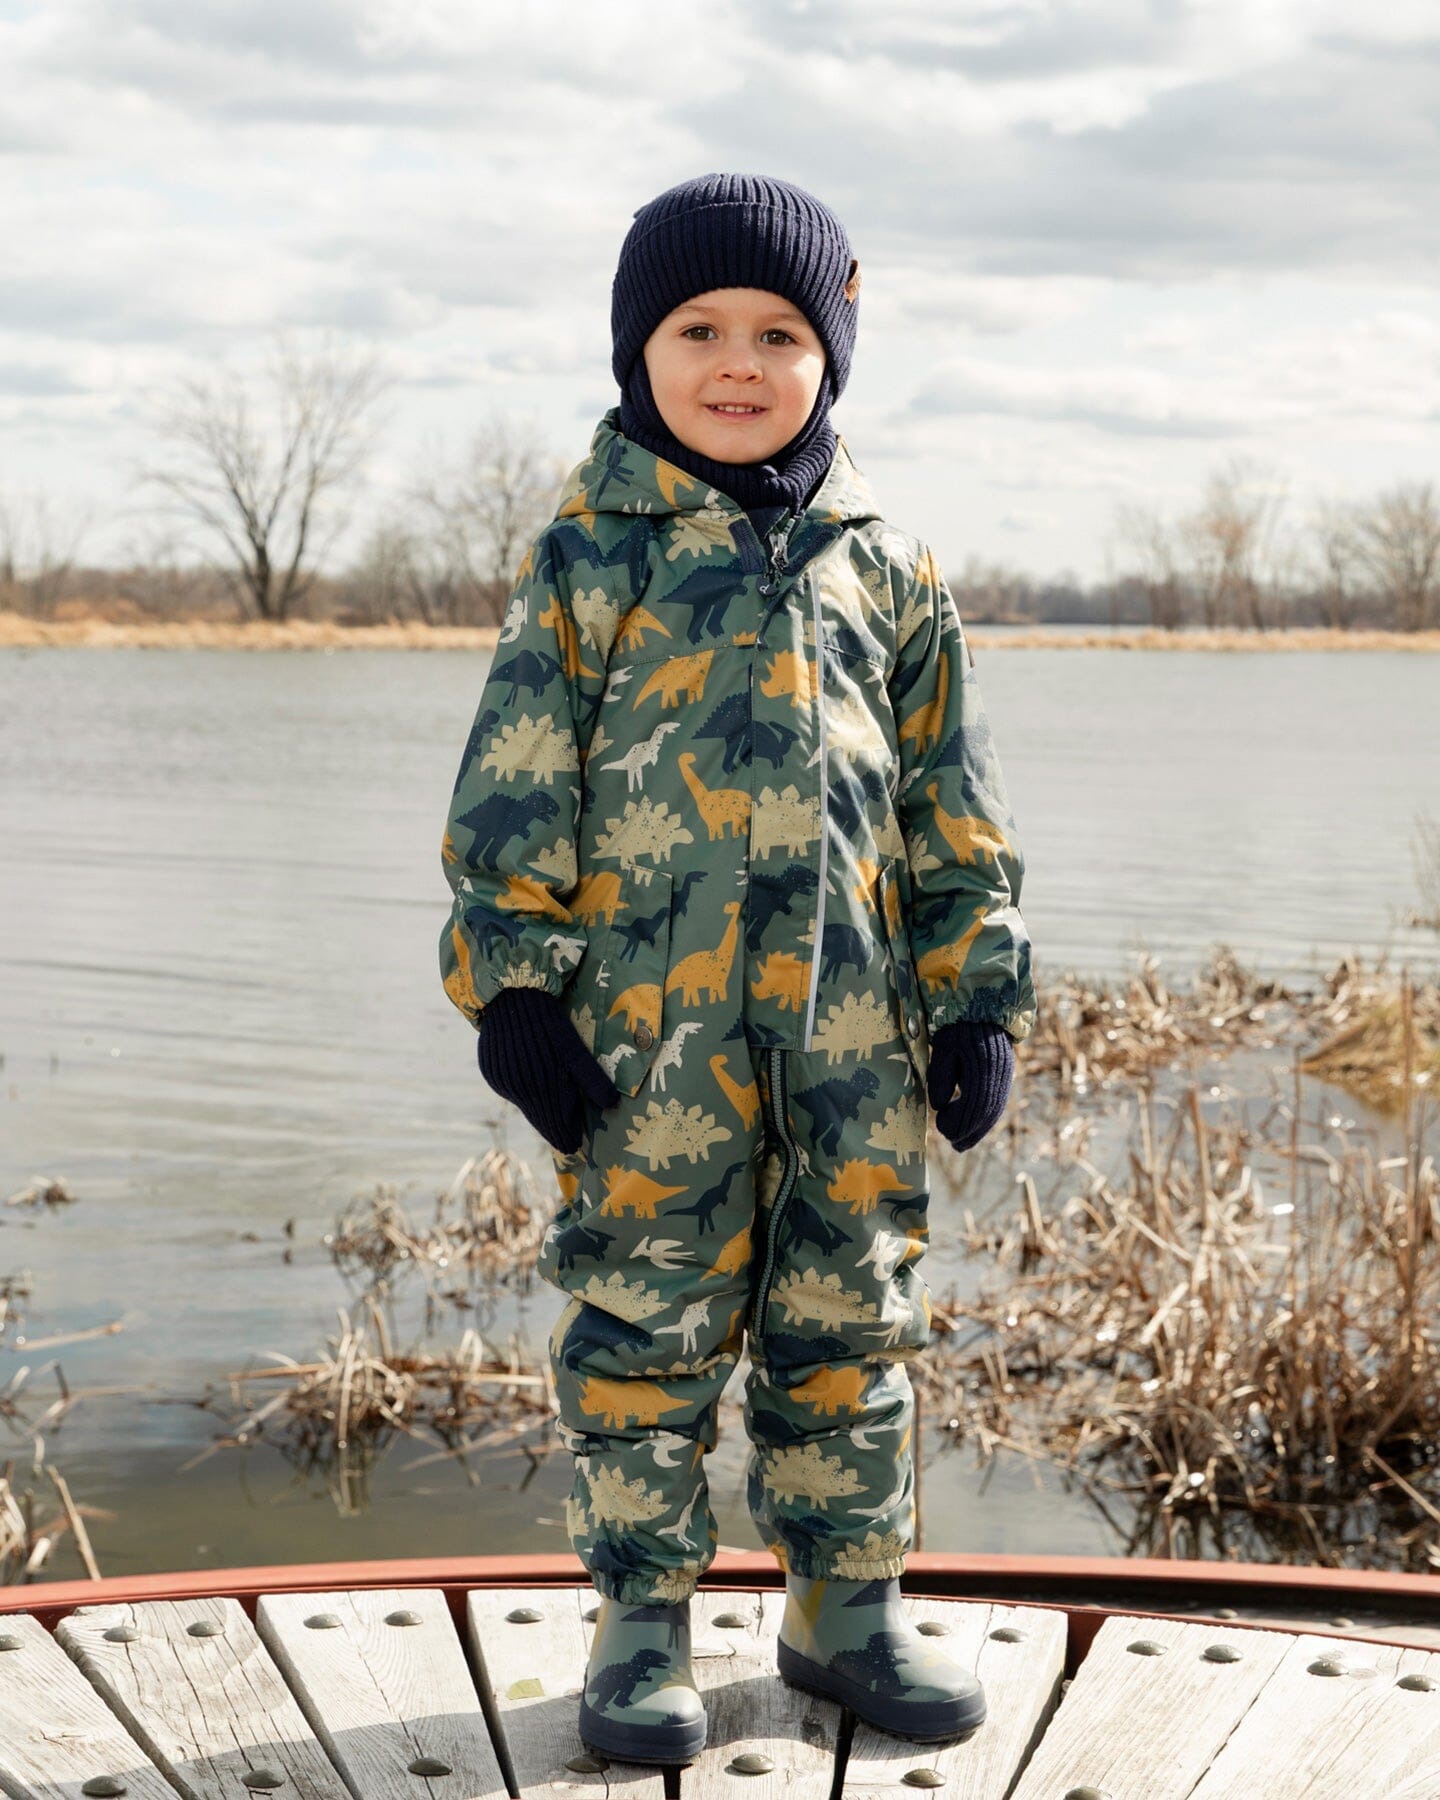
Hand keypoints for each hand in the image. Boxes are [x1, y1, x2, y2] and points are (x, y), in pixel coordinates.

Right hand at [476, 986, 621, 1153]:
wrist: (511, 998)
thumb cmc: (550, 1023)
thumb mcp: (574, 1050)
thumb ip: (591, 1079)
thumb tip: (612, 1104)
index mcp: (543, 1089)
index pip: (556, 1125)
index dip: (567, 1136)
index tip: (575, 1146)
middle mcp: (520, 1091)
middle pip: (540, 1119)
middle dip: (555, 1128)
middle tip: (568, 1137)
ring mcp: (503, 1082)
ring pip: (526, 1105)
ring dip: (540, 1108)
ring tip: (554, 1111)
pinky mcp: (492, 1073)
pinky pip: (512, 1090)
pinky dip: (524, 1091)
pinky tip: (534, 1085)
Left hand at [925, 1020, 1013, 1151]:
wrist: (981, 1010)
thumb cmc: (956, 1028)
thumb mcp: (943, 1048)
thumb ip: (941, 1076)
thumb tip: (939, 1105)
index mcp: (983, 1066)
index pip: (973, 1104)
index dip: (958, 1121)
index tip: (942, 1129)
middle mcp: (999, 1074)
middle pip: (986, 1112)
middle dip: (970, 1133)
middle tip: (954, 1146)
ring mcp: (1005, 1076)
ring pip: (995, 1111)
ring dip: (979, 1130)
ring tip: (963, 1143)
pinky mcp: (1005, 1076)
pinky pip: (998, 1103)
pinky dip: (986, 1119)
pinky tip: (975, 1127)